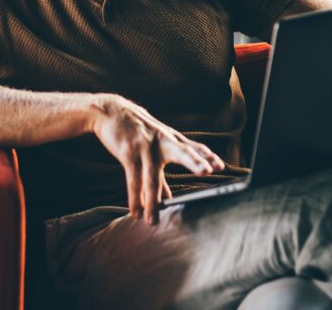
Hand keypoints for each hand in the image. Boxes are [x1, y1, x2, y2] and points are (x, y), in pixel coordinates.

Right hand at [90, 95, 224, 224]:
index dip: (207, 156)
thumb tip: (167, 200)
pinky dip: (134, 197)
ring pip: (151, 177)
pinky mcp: (128, 153)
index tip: (221, 166)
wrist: (110, 111)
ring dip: (152, 202)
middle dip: (194, 161)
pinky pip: (133, 179)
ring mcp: (145, 147)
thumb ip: (161, 173)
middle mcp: (161, 142)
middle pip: (181, 151)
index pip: (193, 147)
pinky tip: (135, 211)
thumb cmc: (135, 132)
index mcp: (171, 139)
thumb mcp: (152, 147)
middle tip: (207, 171)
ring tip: (153, 221)